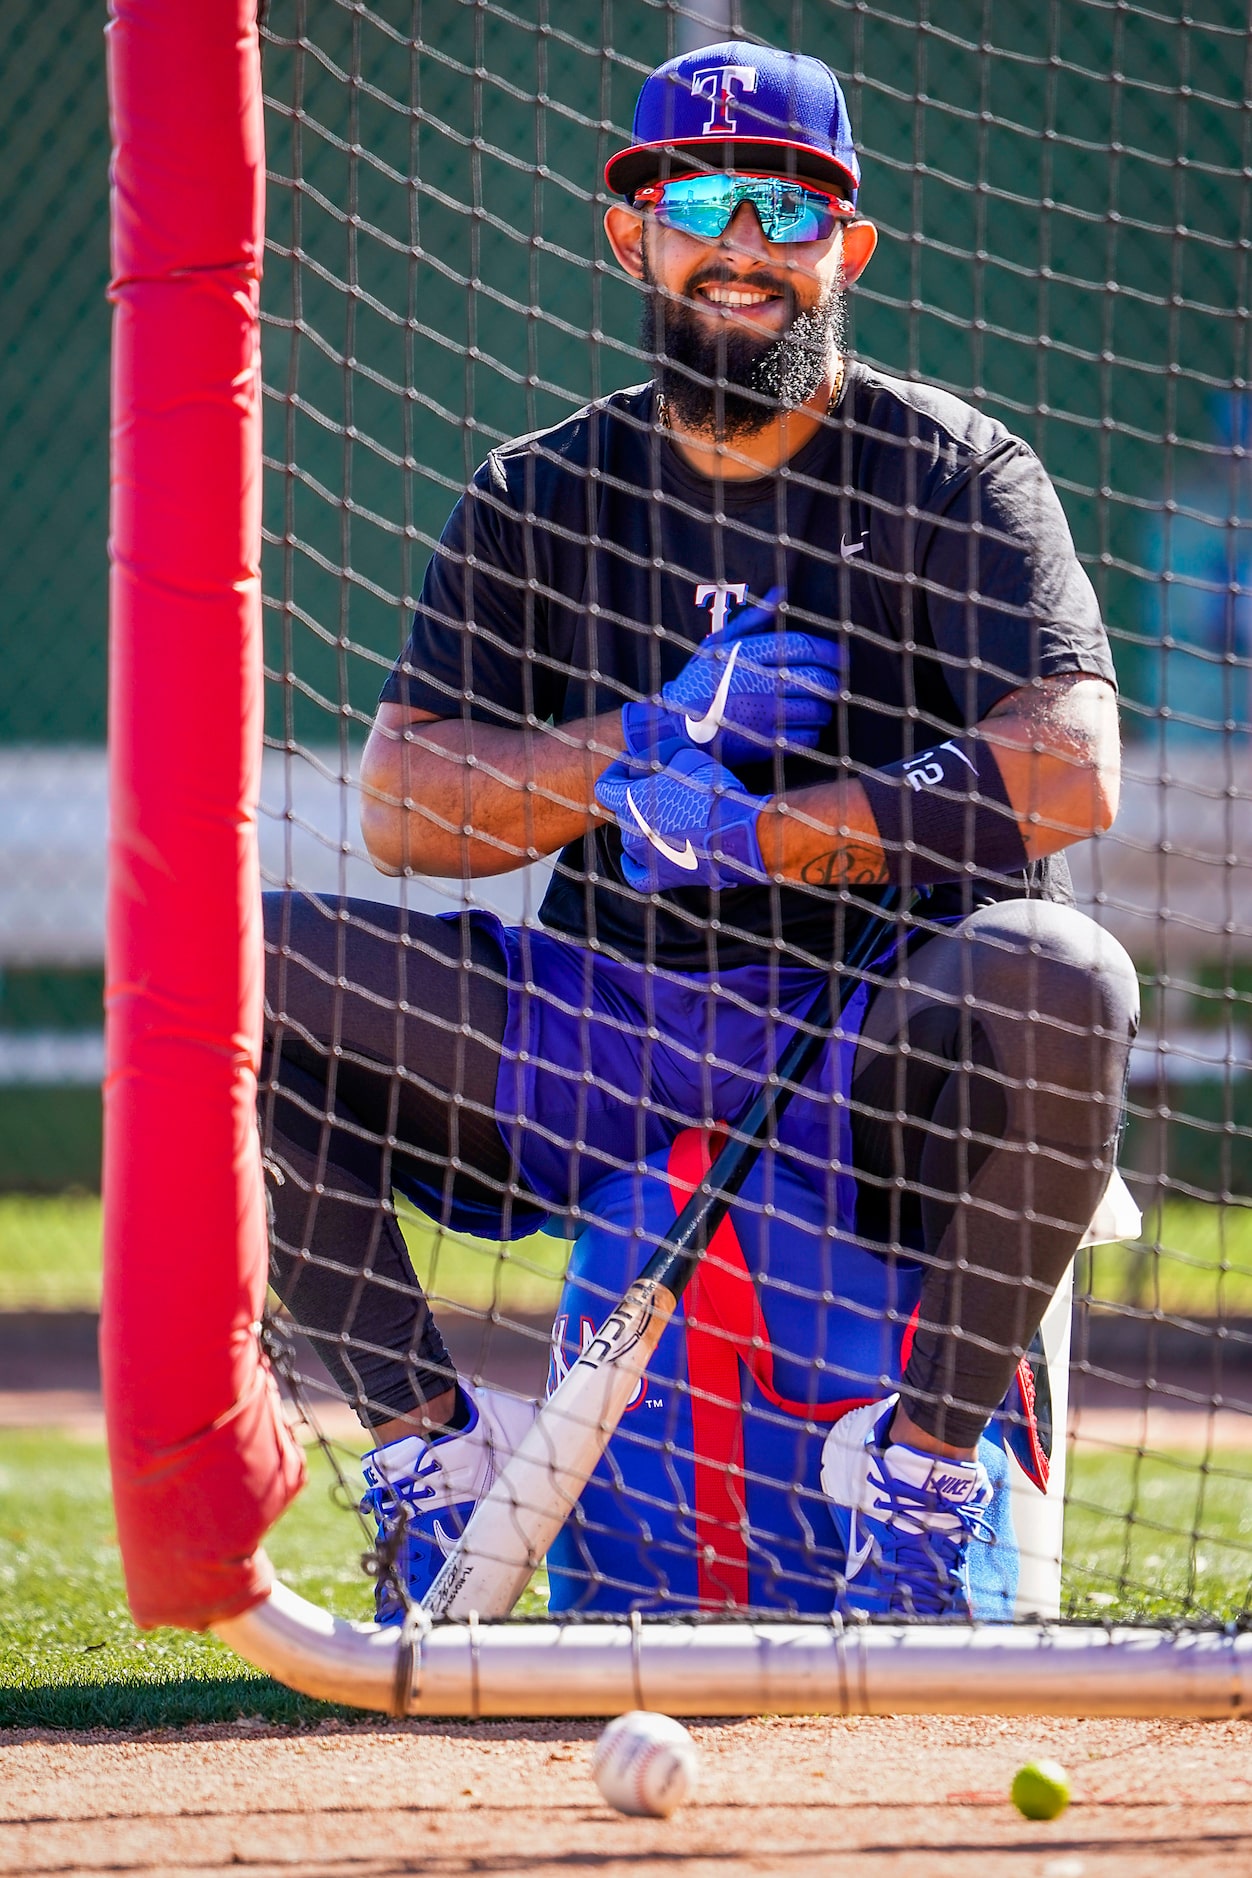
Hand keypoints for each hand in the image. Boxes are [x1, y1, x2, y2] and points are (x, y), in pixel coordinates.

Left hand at [595, 744, 767, 892]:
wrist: (736, 833)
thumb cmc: (713, 793)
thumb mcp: (686, 758)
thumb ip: (662, 757)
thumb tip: (657, 760)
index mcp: (630, 800)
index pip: (605, 786)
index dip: (617, 774)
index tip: (631, 768)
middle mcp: (630, 829)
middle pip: (623, 811)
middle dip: (638, 798)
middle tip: (663, 790)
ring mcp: (642, 856)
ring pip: (632, 838)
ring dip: (645, 827)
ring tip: (669, 819)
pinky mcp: (658, 877)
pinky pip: (636, 874)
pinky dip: (635, 865)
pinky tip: (638, 859)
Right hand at [621, 588, 842, 767]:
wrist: (676, 729)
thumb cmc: (698, 682)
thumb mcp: (718, 644)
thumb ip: (753, 620)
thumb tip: (780, 594)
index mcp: (750, 655)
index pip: (804, 647)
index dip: (830, 652)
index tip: (840, 657)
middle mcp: (759, 683)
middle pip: (818, 680)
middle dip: (833, 681)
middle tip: (833, 683)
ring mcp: (764, 715)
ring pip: (817, 710)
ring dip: (825, 708)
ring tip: (819, 705)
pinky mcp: (765, 744)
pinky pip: (807, 738)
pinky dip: (813, 732)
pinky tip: (804, 727)